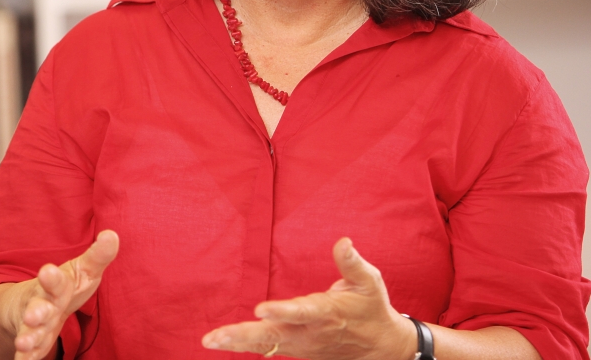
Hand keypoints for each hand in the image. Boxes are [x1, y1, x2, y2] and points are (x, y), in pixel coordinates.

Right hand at [10, 230, 118, 359]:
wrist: (33, 304)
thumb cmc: (64, 287)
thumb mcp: (82, 270)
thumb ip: (98, 256)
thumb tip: (113, 235)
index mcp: (56, 285)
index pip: (55, 280)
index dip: (51, 277)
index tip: (48, 271)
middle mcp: (41, 304)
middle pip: (38, 307)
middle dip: (36, 311)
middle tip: (33, 315)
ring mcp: (34, 325)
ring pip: (29, 331)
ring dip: (27, 337)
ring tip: (23, 344)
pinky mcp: (32, 343)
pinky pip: (27, 353)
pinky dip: (24, 357)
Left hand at [201, 238, 413, 359]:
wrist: (381, 349)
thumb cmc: (371, 308)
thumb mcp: (369, 283)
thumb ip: (352, 264)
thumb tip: (343, 241)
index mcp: (326, 313)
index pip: (301, 312)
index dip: (282, 311)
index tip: (260, 309)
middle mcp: (309, 332)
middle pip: (272, 336)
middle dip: (242, 336)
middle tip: (215, 337)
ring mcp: (300, 345)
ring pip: (265, 345)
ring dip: (236, 342)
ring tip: (209, 340)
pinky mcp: (294, 349)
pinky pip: (265, 348)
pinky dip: (242, 345)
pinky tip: (220, 342)